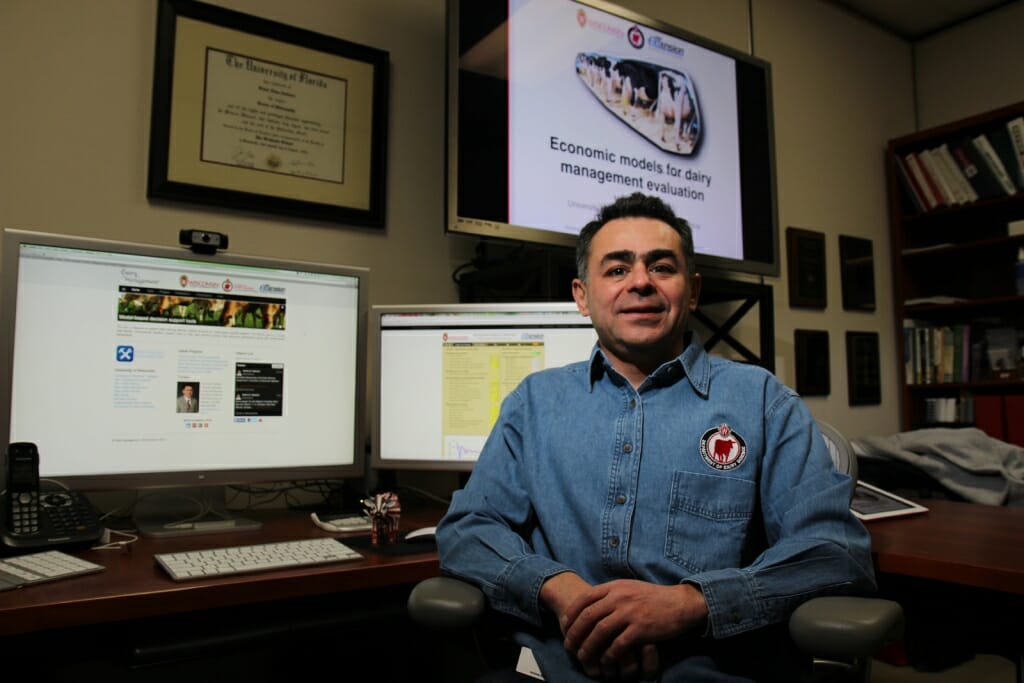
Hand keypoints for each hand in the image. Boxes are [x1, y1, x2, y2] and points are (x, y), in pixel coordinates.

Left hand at [561, 580, 707, 679]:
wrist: (680, 603)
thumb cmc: (654, 597)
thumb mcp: (630, 587)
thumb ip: (611, 592)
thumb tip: (591, 601)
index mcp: (615, 587)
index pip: (585, 598)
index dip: (571, 613)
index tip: (565, 625)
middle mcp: (620, 597)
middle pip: (588, 616)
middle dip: (575, 633)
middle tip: (569, 645)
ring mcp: (630, 613)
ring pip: (600, 632)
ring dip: (588, 647)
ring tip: (583, 657)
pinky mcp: (641, 629)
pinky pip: (618, 645)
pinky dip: (609, 654)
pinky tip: (605, 661)